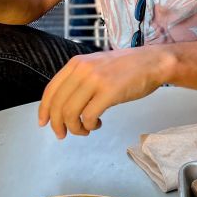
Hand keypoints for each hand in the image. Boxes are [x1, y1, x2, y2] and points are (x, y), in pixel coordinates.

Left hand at [37, 46, 172, 138]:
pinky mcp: (109, 92)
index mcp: (76, 63)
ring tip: (85, 129)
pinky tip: (97, 124)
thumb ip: (79, 78)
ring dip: (75, 128)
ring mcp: (96, 80)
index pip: (51, 90)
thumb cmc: (126, 67)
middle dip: (57, 124)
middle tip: (62, 134)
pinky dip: (89, 125)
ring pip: (71, 113)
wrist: (152, 62)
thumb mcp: (96, 65)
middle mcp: (82, 70)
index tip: (44, 123)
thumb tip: (64, 102)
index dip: (44, 109)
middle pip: (58, 104)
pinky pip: (89, 116)